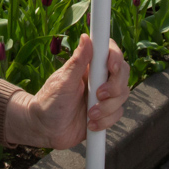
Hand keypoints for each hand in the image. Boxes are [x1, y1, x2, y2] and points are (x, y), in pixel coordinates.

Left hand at [4, 34, 131, 148]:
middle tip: (98, 95)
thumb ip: (77, 61)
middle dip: (114, 87)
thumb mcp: (63, 82)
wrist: (46, 132)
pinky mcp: (106, 113)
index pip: (109, 51)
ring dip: (107, 107)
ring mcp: (104, 95)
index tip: (111, 67)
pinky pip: (118, 113)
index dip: (115, 56)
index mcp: (87, 66)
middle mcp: (98, 78)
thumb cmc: (49, 103)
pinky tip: (90, 123)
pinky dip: (106, 120)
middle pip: (122, 72)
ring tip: (89, 114)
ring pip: (123, 94)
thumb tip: (85, 37)